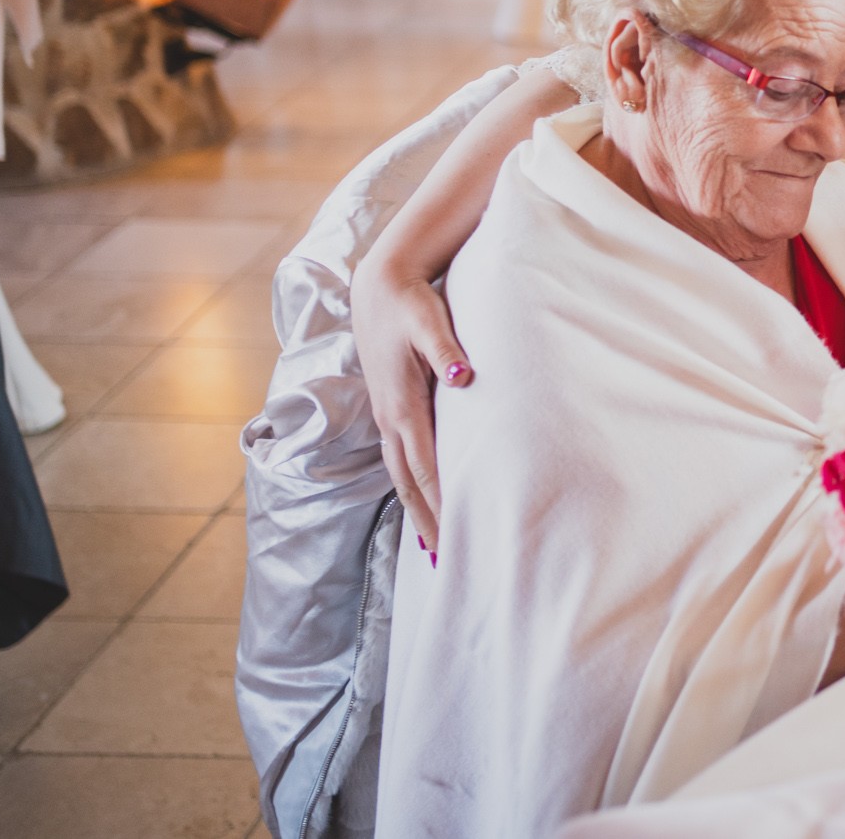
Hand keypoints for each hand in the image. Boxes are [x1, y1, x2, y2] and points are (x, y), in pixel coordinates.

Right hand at [350, 264, 472, 556]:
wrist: (381, 285)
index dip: (441, 502)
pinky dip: (412, 483)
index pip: (426, 465)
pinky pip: (400, 456)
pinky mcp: (390, 406)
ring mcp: (387, 414)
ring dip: (418, 507)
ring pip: (402, 472)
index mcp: (403, 404)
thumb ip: (447, 350)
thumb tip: (464, 377)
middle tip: (444, 561)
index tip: (453, 536)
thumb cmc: (411, 302)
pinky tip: (423, 496)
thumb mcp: (430, 320)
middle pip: (410, 480)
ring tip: (433, 544)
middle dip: (427, 519)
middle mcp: (391, 416)